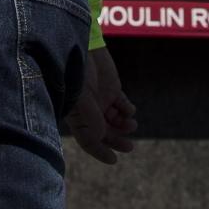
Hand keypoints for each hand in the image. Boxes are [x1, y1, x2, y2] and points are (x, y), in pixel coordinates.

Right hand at [65, 45, 137, 164]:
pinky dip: (128, 109)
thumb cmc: (78, 80)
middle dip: (117, 140)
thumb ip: (91, 129)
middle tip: (130, 146)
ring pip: (115, 119)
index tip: (114, 159)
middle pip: (105, 132)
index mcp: (78, 118)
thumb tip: (104, 143)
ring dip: (124, 125)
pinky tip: (129, 110)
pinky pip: (122, 103)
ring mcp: (101, 99)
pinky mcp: (112, 87)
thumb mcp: (81, 110)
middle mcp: (90, 111)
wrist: (82, 49)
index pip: (89, 141)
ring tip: (131, 124)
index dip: (100, 152)